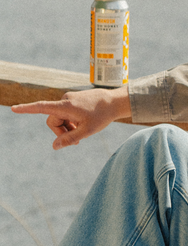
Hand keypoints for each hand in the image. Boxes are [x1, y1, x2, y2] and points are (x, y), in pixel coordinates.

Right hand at [12, 85, 130, 149]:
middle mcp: (65, 100)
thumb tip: (54, 146)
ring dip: (67, 127)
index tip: (13, 108)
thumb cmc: (102, 116)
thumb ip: (70, 139)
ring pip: (59, 118)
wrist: (115, 102)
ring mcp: (69, 98)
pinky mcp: (73, 99)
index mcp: (66, 106)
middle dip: (61, 132)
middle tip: (75, 142)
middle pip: (52, 121)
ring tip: (81, 132)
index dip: (26, 109)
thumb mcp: (87, 131)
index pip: (42, 107)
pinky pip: (66, 114)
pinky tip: (82, 124)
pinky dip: (71, 121)